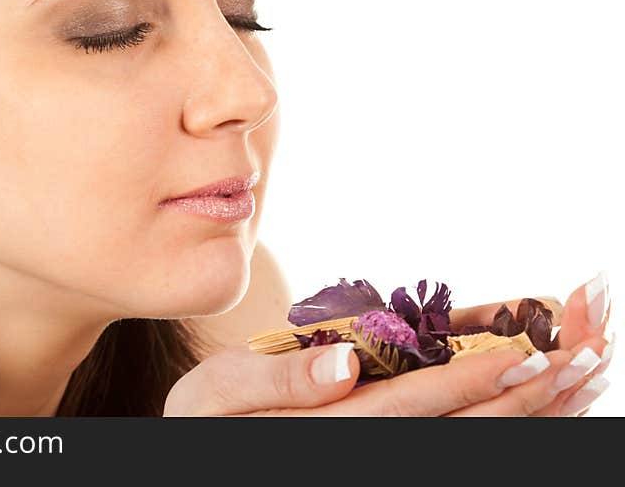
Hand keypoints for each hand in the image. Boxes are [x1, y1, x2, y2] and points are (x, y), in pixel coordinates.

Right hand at [166, 274, 612, 416]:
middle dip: (532, 390)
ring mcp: (386, 447)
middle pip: (466, 427)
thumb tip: (344, 366)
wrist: (209, 440)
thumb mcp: (218, 395)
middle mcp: (372, 445)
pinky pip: (458, 433)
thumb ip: (277, 380)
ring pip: (475, 435)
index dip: (474, 382)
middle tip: (591, 348)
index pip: (416, 406)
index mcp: (332, 428)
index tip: (533, 354)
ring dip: (538, 405)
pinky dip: (511, 413)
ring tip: (590, 362)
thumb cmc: (207, 418)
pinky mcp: (388, 439)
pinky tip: (546, 385)